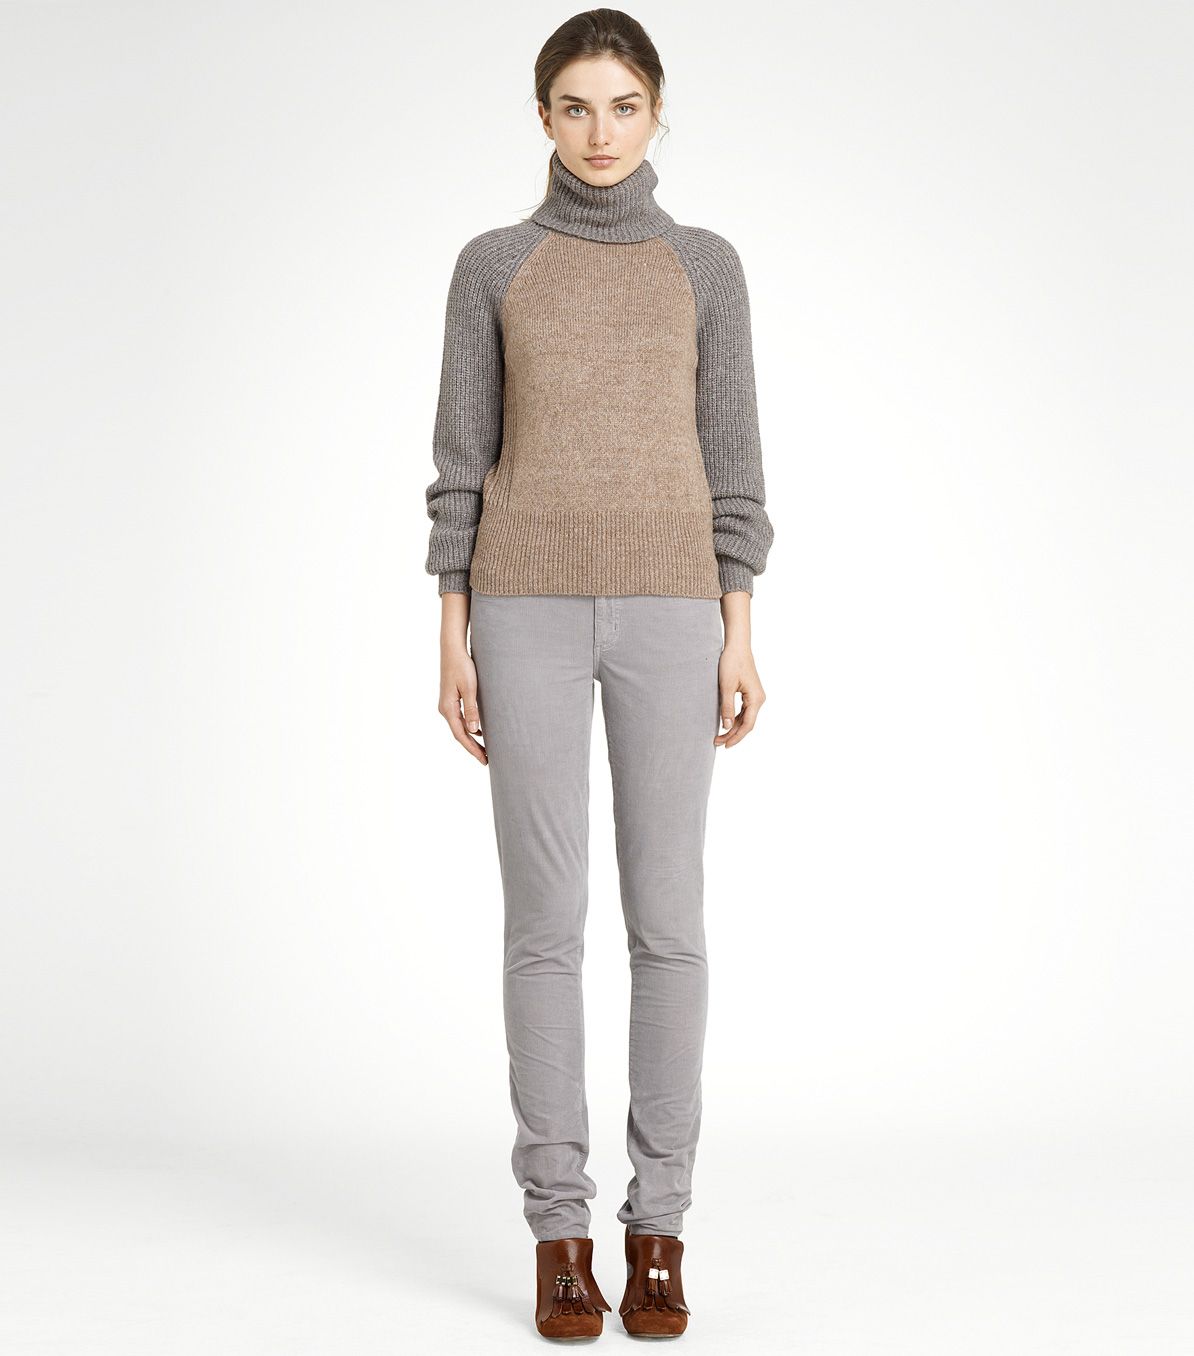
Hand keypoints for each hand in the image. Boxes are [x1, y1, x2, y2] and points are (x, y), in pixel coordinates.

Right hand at [438, 644, 487, 764]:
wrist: (452, 649)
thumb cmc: (462, 666)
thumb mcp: (470, 687)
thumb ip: (472, 709)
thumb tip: (474, 731)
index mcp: (448, 708)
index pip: (461, 735)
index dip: (473, 749)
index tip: (484, 760)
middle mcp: (445, 709)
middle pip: (460, 734)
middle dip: (473, 747)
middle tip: (487, 760)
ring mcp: (447, 705)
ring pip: (460, 727)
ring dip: (472, 739)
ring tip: (485, 749)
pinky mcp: (451, 700)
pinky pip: (460, 719)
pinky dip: (469, 728)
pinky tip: (480, 731)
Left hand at [715, 640, 765, 747]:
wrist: (737, 646)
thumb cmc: (732, 662)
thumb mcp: (726, 686)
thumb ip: (726, 707)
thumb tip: (726, 727)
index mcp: (756, 699)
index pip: (747, 725)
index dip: (736, 737)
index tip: (725, 745)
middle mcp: (759, 699)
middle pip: (747, 724)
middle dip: (733, 734)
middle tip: (717, 742)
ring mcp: (755, 697)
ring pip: (745, 718)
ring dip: (733, 727)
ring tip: (719, 736)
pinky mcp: (750, 693)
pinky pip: (744, 711)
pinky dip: (734, 719)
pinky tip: (725, 724)